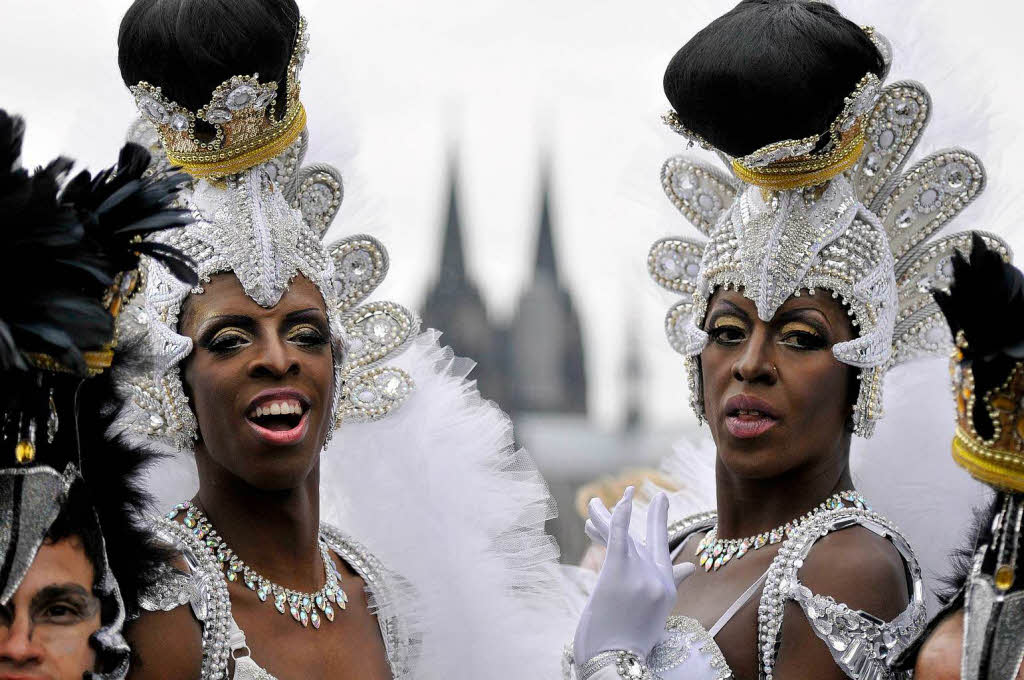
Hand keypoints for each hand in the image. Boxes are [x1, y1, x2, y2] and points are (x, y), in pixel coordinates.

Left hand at [573, 488, 694, 667]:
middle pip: (647, 539)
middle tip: (640, 492)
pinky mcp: (619, 573)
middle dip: (646, 515)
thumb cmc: (630, 643)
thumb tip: (689, 568)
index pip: (663, 551)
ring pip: (625, 536)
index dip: (659, 524)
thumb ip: (671, 587)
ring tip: (600, 502)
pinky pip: (619, 536)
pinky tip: (617, 502)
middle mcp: (658, 579)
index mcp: (667, 590)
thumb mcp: (655, 615)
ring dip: (608, 517)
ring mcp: (640, 575)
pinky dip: (618, 516)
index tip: (660, 502)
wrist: (615, 661)